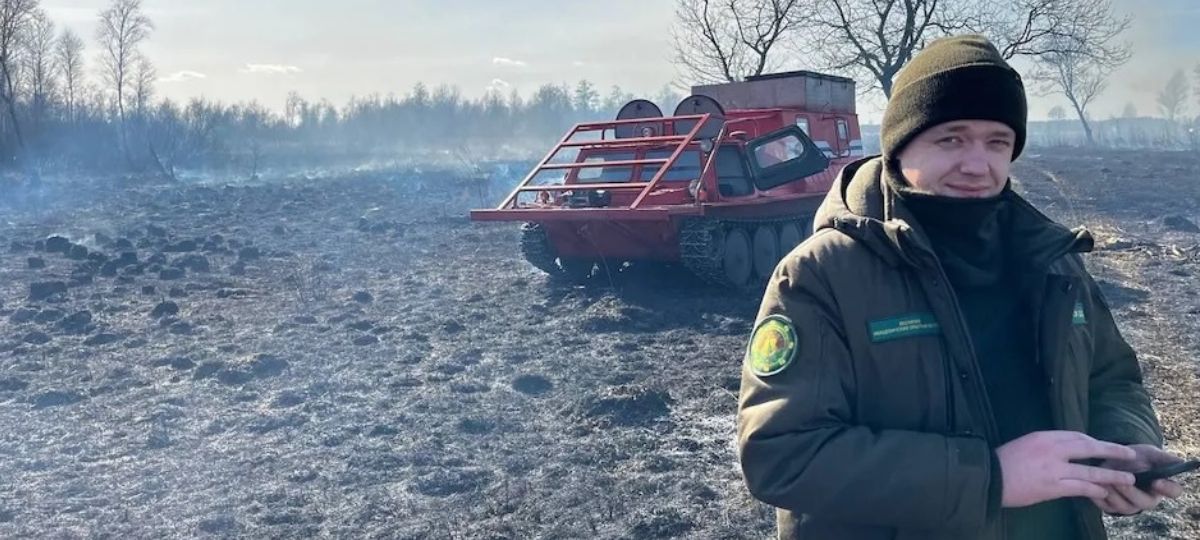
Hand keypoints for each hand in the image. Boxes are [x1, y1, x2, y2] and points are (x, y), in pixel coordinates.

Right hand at [995, 431, 1135, 507]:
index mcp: (1044, 436)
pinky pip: (1080, 487)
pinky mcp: (1053, 487)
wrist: (989, 478)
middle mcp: (1052, 449)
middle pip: (1090, 447)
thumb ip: (1047, 446)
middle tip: (1131, 455)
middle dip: (1113, 451)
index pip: (1077, 436)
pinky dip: (1095, 489)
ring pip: (1090, 470)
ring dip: (1112, 475)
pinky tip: (1105, 492)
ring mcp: (1054, 469)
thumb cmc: (1003, 461)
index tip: (1107, 447)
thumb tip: (1067, 451)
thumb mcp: (1025, 444)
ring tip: (1128, 479)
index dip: (1096, 442)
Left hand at [1092, 444, 1185, 514]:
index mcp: (1162, 486)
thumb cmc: (1136, 456)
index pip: (1173, 491)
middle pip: (1144, 502)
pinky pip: (1105, 506)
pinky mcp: (1112, 507)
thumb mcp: (1148, 453)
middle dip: (1132, 492)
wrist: (1112, 458)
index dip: (1167, 488)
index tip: (1157, 481)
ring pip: (1124, 507)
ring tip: (1104, 480)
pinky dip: (1098, 496)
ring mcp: (1130, 505)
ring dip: (1113, 494)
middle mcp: (1148, 499)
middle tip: (1121, 481)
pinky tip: (1092, 485)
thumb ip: (1161, 457)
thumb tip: (1179, 461)